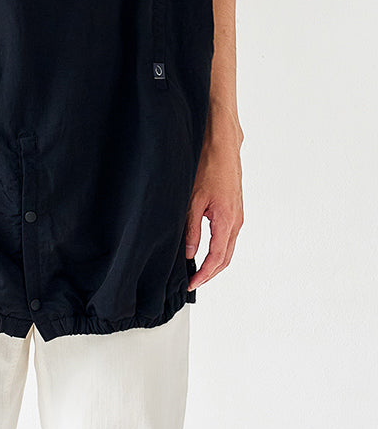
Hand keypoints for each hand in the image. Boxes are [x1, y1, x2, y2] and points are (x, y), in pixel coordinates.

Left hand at [185, 123, 243, 291]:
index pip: (217, 258)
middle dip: (210, 273)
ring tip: (198, 269)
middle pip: (226, 257)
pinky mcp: (235, 207)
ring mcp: (238, 214)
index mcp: (227, 220)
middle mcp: (236, 220)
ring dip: (215, 261)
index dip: (204, 274)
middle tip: (194, 281)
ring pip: (228, 247)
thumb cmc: (209, 165)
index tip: (193, 284)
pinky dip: (219, 247)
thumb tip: (190, 252)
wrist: (222, 144)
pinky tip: (206, 247)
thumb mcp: (194, 199)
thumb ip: (192, 228)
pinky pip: (229, 235)